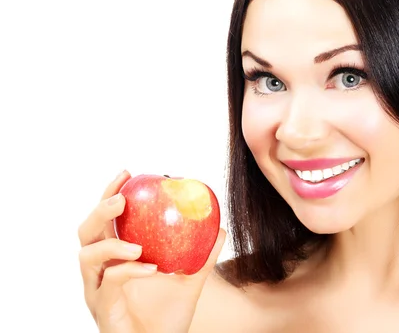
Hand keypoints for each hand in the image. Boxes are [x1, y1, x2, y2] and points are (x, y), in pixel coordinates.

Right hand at [78, 170, 225, 332]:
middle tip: (122, 200)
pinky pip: (109, 284)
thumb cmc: (168, 317)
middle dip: (101, 210)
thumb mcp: (191, 280)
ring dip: (111, 244)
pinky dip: (128, 271)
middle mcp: (100, 271)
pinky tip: (151, 268)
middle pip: (86, 231)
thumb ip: (203, 255)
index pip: (107, 219)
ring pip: (87, 256)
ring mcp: (97, 291)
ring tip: (137, 246)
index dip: (112, 193)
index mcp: (116, 258)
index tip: (129, 173)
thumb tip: (220, 227)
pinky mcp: (101, 310)